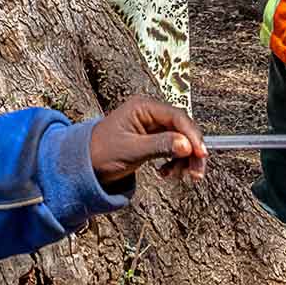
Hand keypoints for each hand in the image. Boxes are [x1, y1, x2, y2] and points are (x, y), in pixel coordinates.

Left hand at [89, 96, 206, 185]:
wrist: (84, 165)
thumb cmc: (102, 153)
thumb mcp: (131, 150)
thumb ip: (160, 146)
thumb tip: (187, 145)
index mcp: (143, 106)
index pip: (177, 116)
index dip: (192, 135)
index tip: (201, 154)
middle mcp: (150, 112)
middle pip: (182, 128)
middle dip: (191, 151)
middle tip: (196, 174)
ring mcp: (152, 125)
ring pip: (181, 140)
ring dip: (185, 160)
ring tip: (179, 177)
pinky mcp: (152, 138)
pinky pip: (173, 148)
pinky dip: (175, 162)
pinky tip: (166, 173)